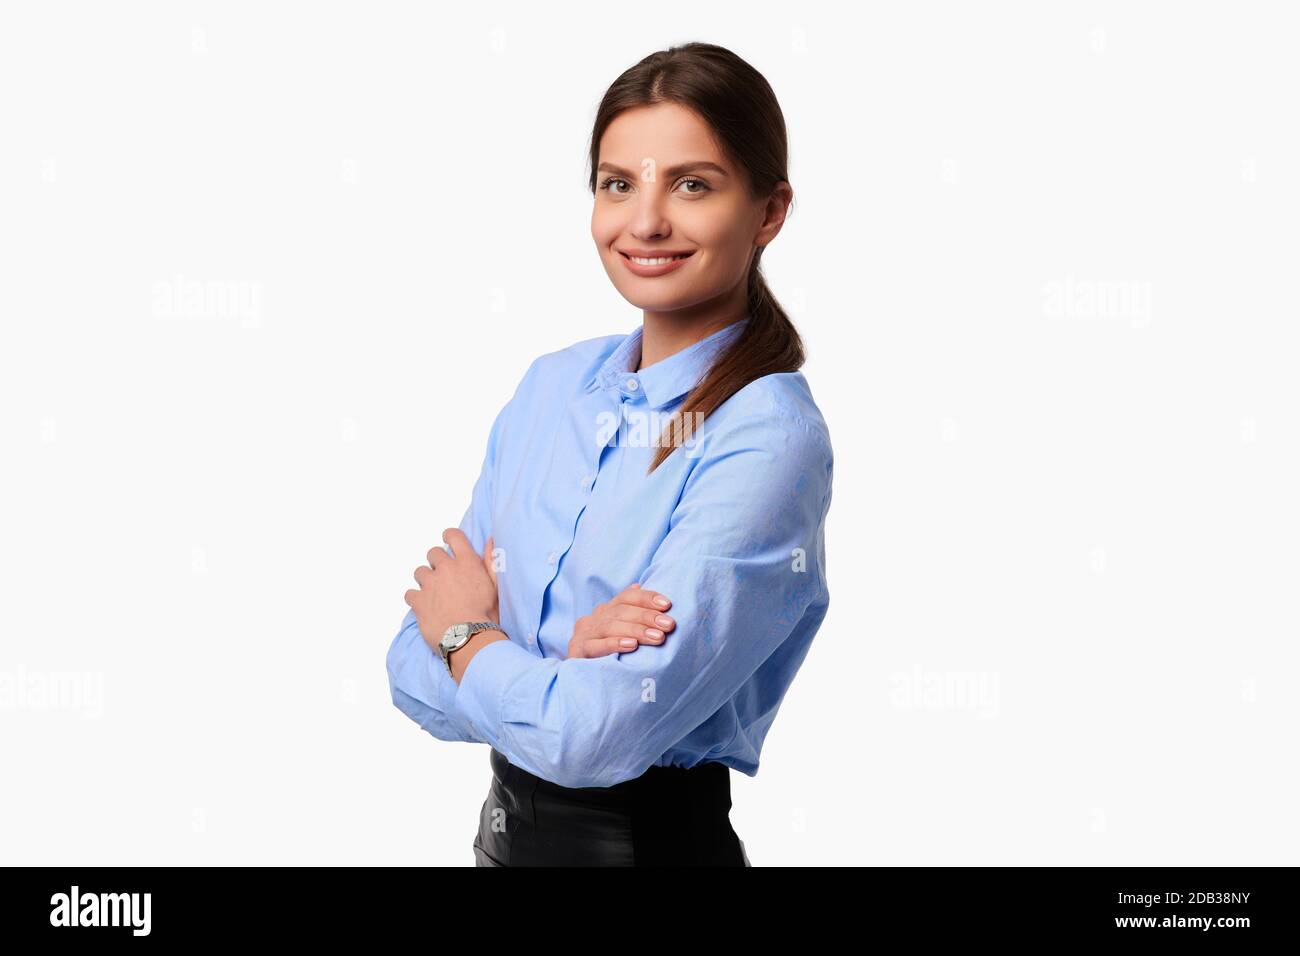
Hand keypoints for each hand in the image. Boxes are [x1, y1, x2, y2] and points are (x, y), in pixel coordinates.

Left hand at [405, 528, 500, 653]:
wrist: (469, 638)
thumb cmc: (486, 614)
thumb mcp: (495, 586)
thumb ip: (490, 562)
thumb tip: (490, 541)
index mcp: (467, 563)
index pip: (453, 536)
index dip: (449, 536)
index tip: (447, 540)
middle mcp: (446, 569)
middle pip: (433, 553)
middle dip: (437, 562)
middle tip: (444, 577)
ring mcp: (430, 584)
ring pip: (419, 572)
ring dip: (425, 580)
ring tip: (434, 594)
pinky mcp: (418, 601)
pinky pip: (409, 593)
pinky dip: (415, 599)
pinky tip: (424, 607)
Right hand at [567, 583, 674, 658]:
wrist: (577, 681)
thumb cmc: (607, 655)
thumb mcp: (622, 633)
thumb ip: (631, 613)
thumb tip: (640, 585)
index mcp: (606, 611)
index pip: (627, 596)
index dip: (647, 597)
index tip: (667, 604)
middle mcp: (594, 618)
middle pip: (621, 611)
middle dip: (647, 617)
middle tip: (668, 625)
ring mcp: (583, 634)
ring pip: (610, 626)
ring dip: (636, 630)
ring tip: (657, 637)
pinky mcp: (577, 651)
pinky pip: (595, 646)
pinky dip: (614, 643)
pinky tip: (631, 646)